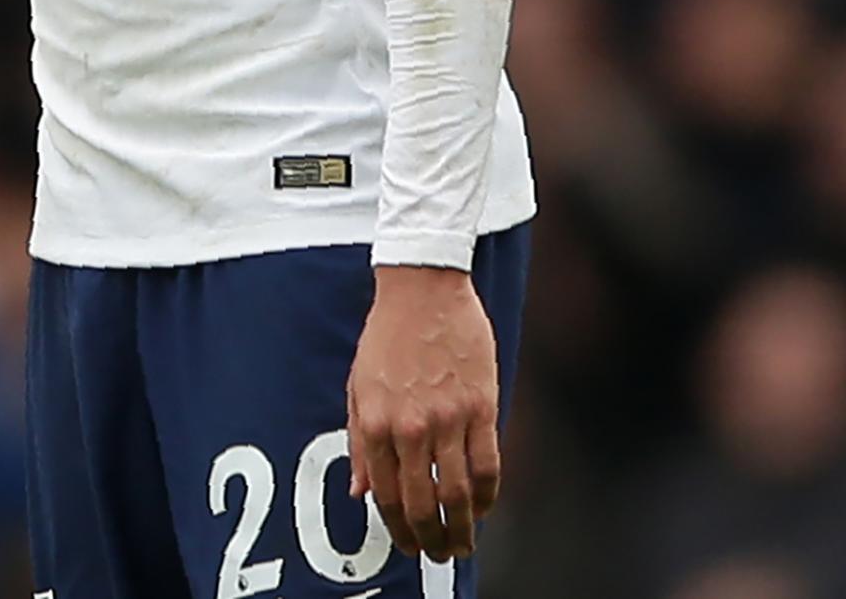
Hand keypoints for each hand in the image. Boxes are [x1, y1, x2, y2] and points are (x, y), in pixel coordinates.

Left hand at [347, 265, 501, 562]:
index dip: (397, 529)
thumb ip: (360, 442)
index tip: (407, 546)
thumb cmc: (386, 336)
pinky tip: (485, 508)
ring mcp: (447, 419)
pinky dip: (489, 495)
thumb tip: (359, 492)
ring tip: (463, 544)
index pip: (386, 494)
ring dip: (462, 528)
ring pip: (458, 493)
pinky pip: (488, 465)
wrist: (422, 290)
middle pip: (422, 503)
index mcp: (375, 422)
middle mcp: (409, 427)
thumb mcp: (357, 386)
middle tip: (438, 555)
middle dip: (430, 539)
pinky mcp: (481, 408)